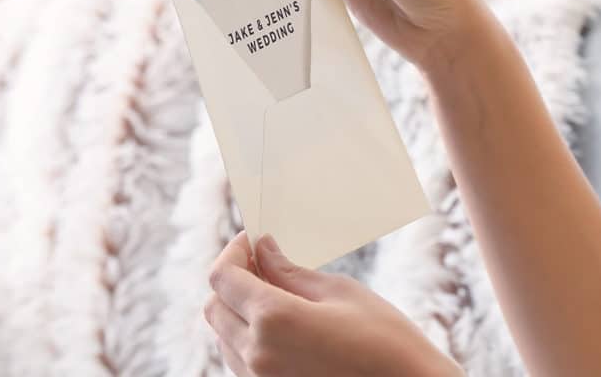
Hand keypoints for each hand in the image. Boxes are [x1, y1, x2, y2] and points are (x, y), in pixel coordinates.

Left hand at [205, 232, 463, 376]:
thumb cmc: (385, 341)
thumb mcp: (339, 292)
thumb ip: (289, 271)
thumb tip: (262, 249)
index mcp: (273, 320)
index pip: (223, 277)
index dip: (234, 251)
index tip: (252, 239)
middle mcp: (256, 355)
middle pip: (215, 307)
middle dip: (232, 279)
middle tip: (263, 262)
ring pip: (224, 336)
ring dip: (238, 310)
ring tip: (277, 295)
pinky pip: (240, 361)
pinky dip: (248, 338)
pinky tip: (282, 327)